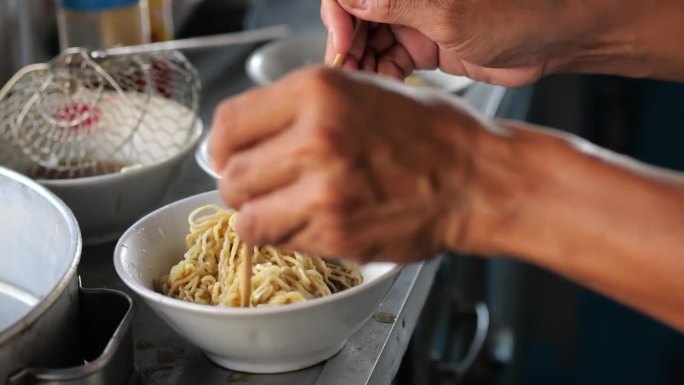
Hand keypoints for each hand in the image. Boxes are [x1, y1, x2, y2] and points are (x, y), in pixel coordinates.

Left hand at [209, 67, 519, 262]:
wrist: (477, 178)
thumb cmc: (430, 134)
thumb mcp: (362, 91)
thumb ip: (300, 109)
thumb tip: (252, 135)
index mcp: (316, 91)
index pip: (229, 124)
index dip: (222, 148)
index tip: (230, 160)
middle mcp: (314, 137)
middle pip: (230, 176)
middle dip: (241, 188)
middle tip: (262, 191)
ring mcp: (323, 189)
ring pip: (247, 217)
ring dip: (259, 219)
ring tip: (285, 212)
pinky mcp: (336, 232)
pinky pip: (281, 242)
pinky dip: (288, 238)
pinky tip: (314, 225)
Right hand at [321, 0, 642, 86]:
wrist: (555, 38)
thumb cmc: (519, 12)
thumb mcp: (450, 12)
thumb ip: (396, 4)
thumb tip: (350, 1)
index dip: (339, 13)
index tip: (341, 41)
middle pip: (355, 17)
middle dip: (346, 45)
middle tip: (347, 73)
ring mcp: (416, 20)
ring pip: (368, 41)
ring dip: (361, 65)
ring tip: (362, 86)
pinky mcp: (426, 45)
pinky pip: (389, 60)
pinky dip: (382, 75)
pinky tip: (383, 87)